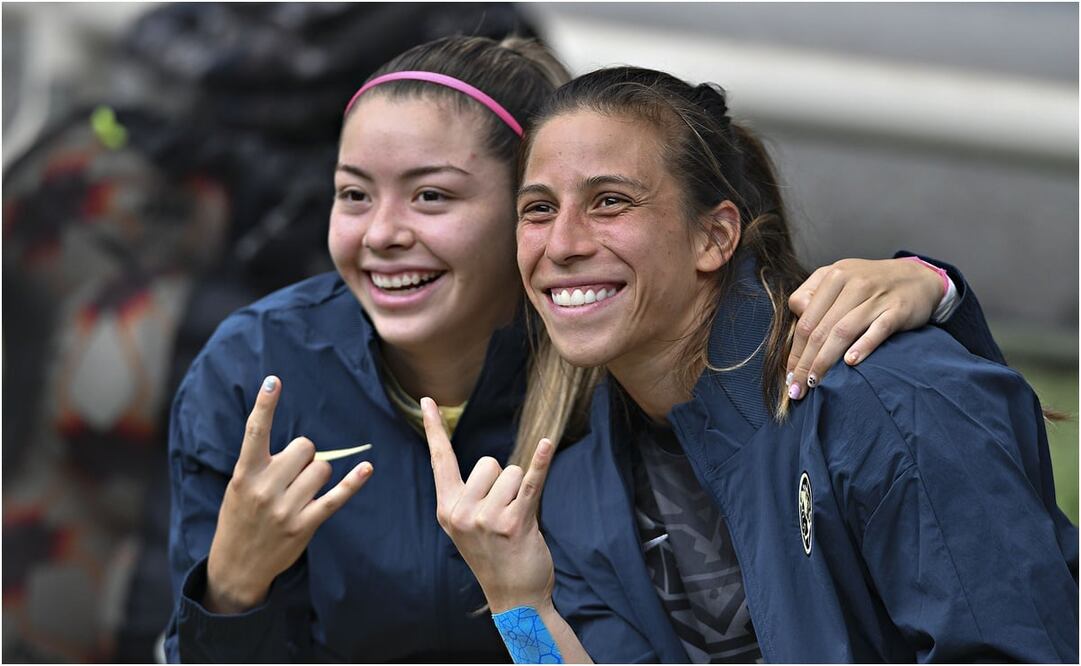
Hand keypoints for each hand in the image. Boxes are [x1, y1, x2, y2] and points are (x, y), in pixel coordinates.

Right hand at [205, 376, 372, 612]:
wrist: (237, 565)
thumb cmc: (240, 518)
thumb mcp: (240, 487)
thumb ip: (264, 464)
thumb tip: (306, 448)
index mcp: (245, 474)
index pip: (255, 432)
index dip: (265, 405)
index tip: (274, 381)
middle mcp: (264, 488)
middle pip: (305, 447)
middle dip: (305, 455)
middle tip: (292, 474)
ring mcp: (285, 508)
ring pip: (322, 468)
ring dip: (318, 474)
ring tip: (301, 491)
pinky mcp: (304, 525)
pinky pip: (336, 497)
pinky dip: (353, 482)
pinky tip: (366, 468)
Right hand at [421, 397, 554, 612]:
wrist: (514, 597)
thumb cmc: (494, 554)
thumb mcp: (466, 526)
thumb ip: (466, 495)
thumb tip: (486, 465)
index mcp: (447, 508)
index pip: (440, 459)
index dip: (434, 428)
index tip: (427, 399)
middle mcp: (462, 512)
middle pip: (490, 462)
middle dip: (503, 482)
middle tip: (503, 516)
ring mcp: (487, 518)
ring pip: (513, 473)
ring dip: (522, 492)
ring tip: (517, 523)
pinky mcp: (516, 522)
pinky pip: (531, 483)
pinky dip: (540, 462)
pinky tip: (546, 444)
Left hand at [786, 258, 942, 398]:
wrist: (919, 278)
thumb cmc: (870, 284)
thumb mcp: (839, 279)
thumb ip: (813, 295)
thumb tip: (796, 324)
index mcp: (833, 276)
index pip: (805, 320)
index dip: (794, 350)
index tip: (789, 374)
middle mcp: (852, 284)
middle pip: (820, 329)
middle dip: (804, 362)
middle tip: (796, 388)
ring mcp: (876, 297)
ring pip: (843, 331)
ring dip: (825, 361)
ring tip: (815, 383)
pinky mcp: (898, 310)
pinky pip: (878, 330)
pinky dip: (863, 346)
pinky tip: (850, 363)